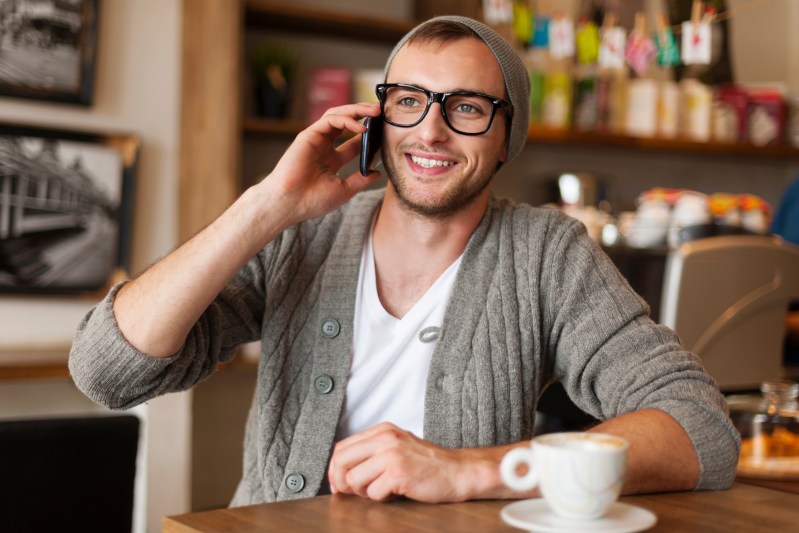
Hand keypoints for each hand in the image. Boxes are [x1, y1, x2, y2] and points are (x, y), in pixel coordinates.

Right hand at [261, 102, 382, 227]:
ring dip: (357, 110)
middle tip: (382, 112)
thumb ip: (360, 180)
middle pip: (346, 123)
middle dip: (364, 115)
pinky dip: (346, 120)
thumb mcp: (344, 190)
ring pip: (338, 116)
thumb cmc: (312, 201)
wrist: (290, 203)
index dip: (370, 136)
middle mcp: (324, 147)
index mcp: (331, 160)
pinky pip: (330, 120)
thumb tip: (377, 173)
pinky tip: (361, 128)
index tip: (385, 134)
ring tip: (375, 111)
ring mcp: (316, 140)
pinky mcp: (308, 135)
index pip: (354, 142)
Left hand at [328, 422, 476, 502]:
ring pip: (354, 479)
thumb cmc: (428, 464)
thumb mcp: (398, 446)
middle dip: (341, 482)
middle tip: (351, 493)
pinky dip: (381, 499)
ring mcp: (391, 455)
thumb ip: (373, 451)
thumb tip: (341, 470)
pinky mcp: (398, 474)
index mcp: (382, 431)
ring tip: (381, 491)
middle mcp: (385, 439)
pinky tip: (395, 494)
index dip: (335, 469)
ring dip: (363, 492)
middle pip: (341, 461)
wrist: (458, 471)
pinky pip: (373, 493)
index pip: (342, 447)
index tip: (339, 483)